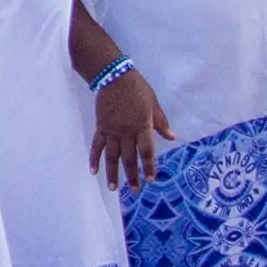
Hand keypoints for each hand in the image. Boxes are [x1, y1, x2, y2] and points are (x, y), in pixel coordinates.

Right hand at [91, 68, 173, 190]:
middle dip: (132, 176)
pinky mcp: (100, 127)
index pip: (146, 150)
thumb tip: (172, 137)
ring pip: (112, 156)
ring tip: (113, 188)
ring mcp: (111, 130)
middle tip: (135, 190)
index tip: (151, 179)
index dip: (149, 166)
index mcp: (142, 125)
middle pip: (129, 157)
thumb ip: (161, 122)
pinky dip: (94, 158)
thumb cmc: (137, 88)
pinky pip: (97, 145)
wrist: (113, 75)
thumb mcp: (154, 103)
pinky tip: (93, 171)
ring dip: (112, 173)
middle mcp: (126, 131)